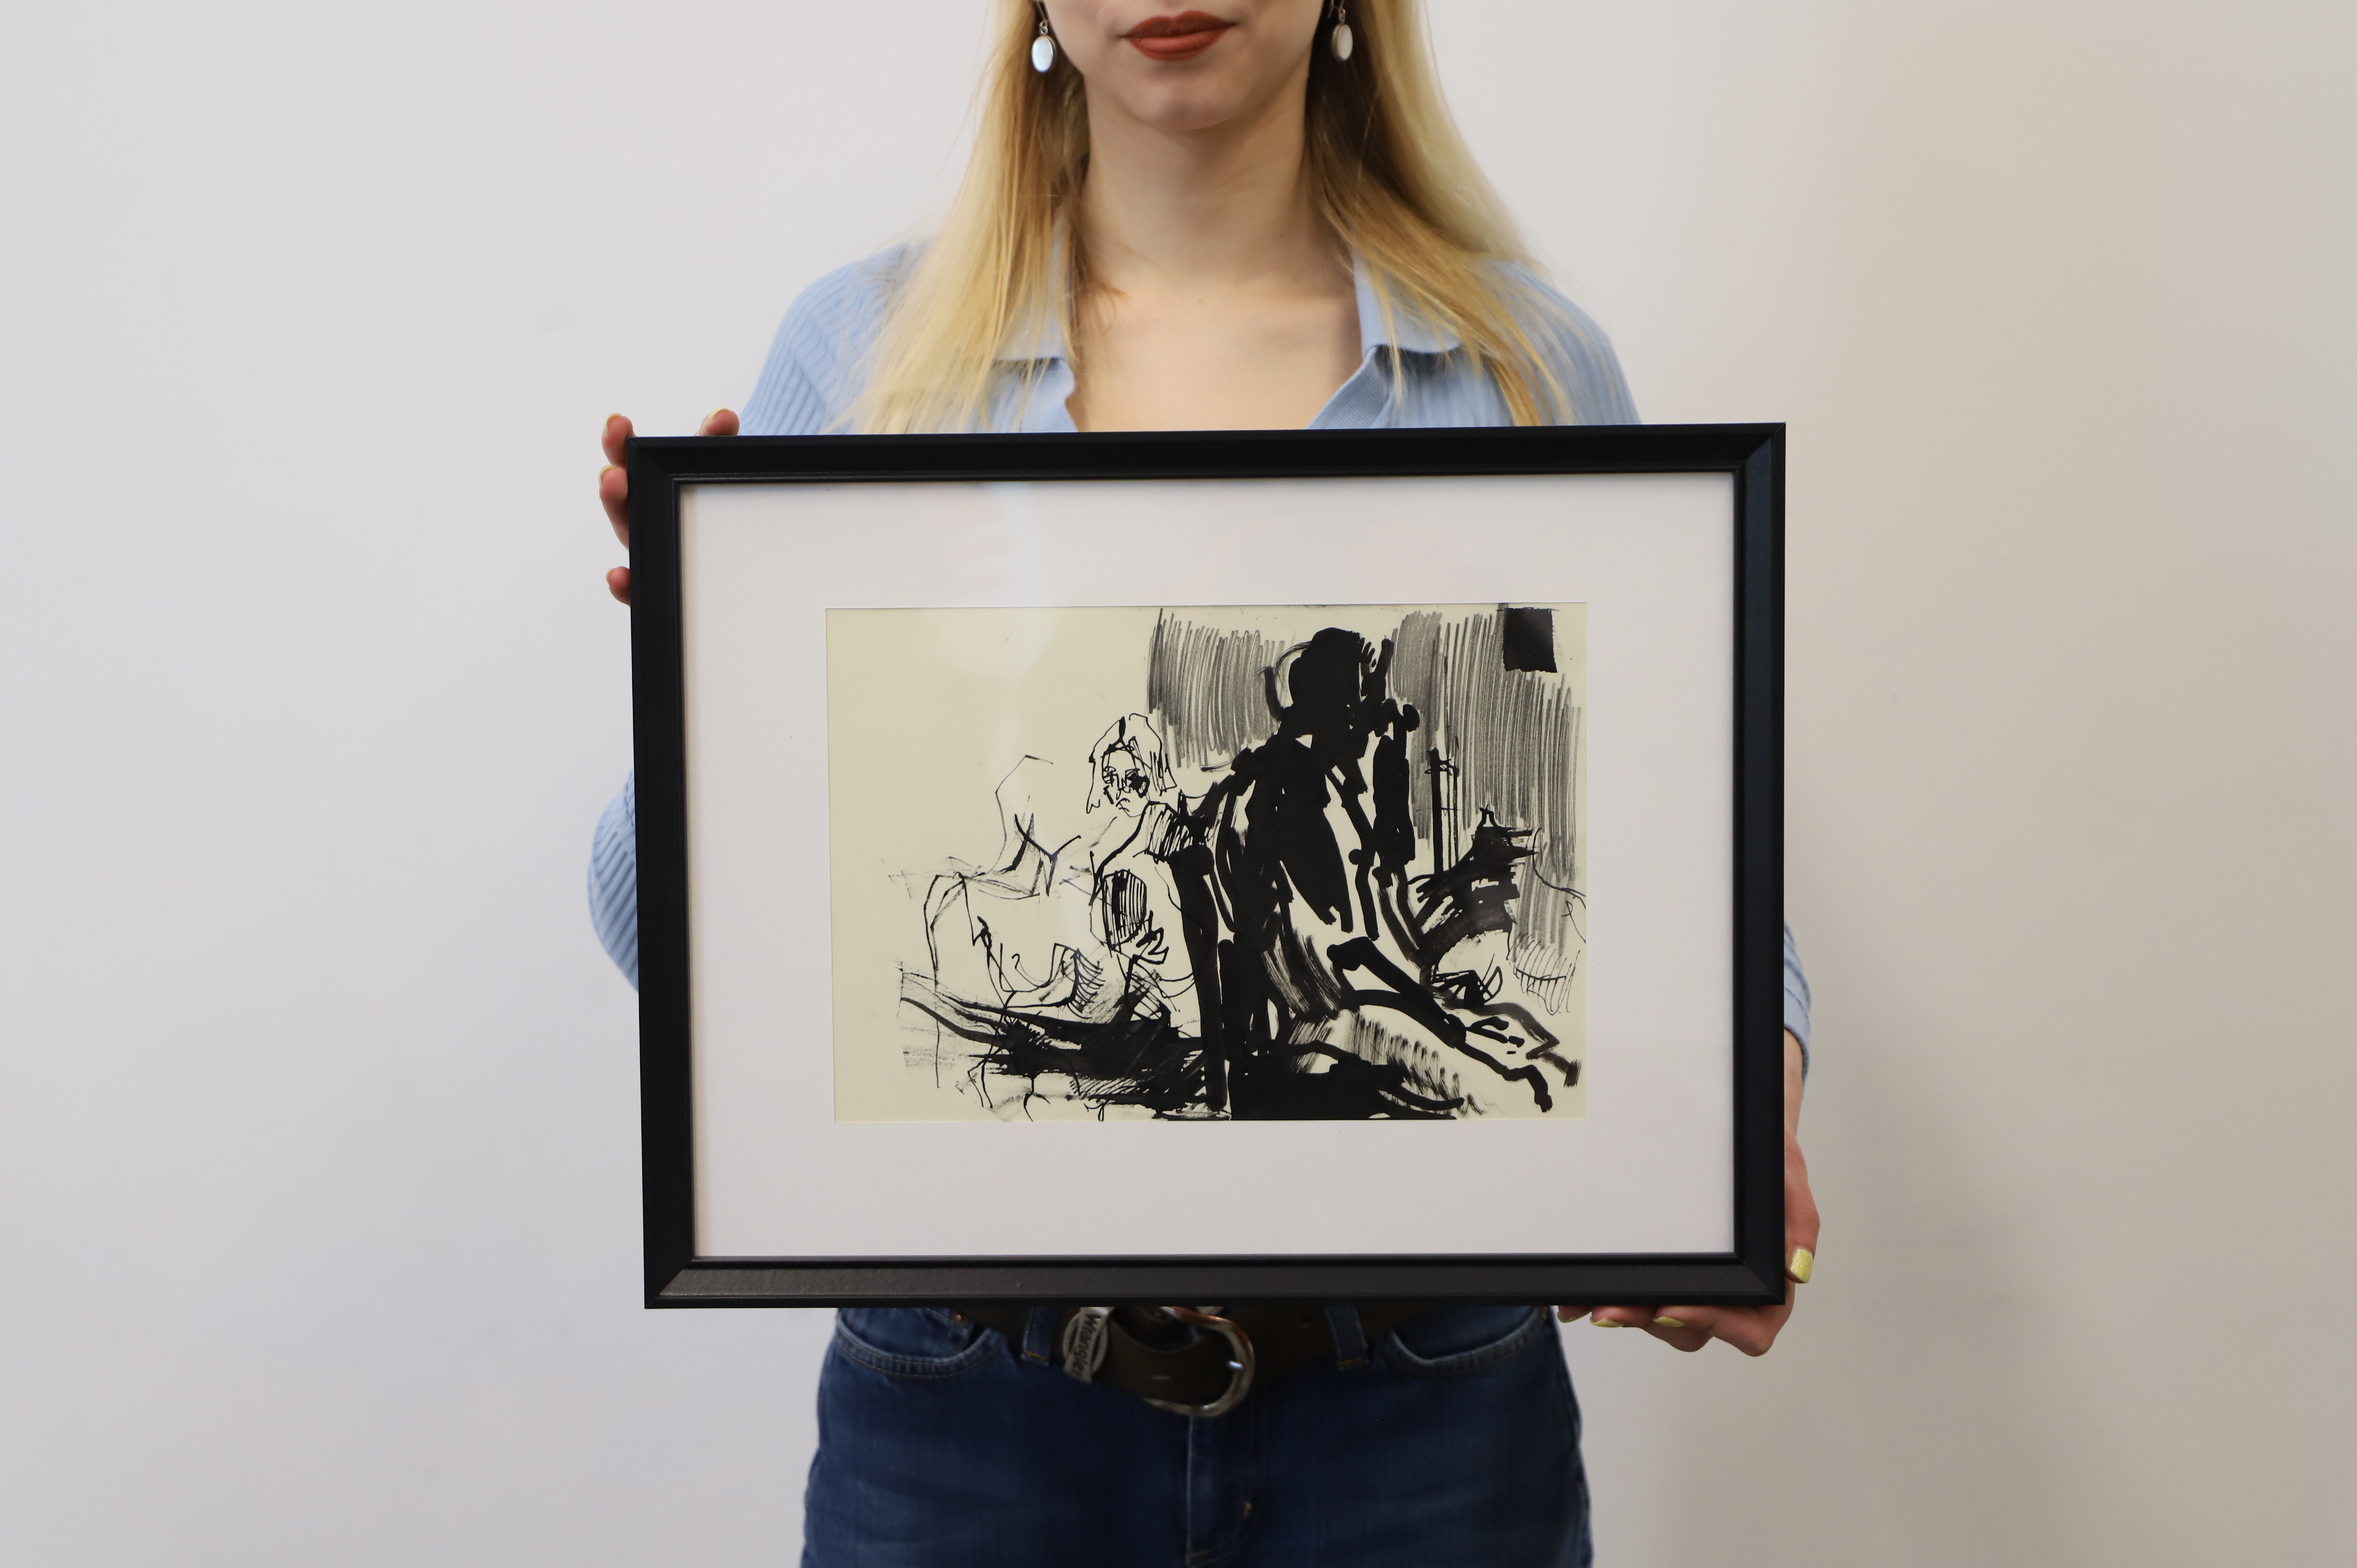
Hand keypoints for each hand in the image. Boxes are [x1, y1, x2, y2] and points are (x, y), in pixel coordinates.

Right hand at [599, 408, 738, 604]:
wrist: (745, 558)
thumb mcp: (718, 473)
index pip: (631, 462)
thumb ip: (717, 445)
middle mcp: (644, 520)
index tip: (618, 421)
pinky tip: (618, 576)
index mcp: (652, 487)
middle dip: (616, 482)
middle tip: (614, 471)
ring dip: (619, 515)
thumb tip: (724, 415)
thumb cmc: (716, 506)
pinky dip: (625, 586)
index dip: (620, 442)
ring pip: (629, 538)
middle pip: (624, 500)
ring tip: (614, 491)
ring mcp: (651, 555)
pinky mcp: (662, 592)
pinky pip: (639, 593)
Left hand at [1559, 1029, 1817, 1354]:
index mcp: (1767, 1287)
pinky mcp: (1660, 1270)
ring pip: (1658, 1320)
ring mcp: (1691, 1285)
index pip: (1749, 1330)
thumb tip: (1797, 1271)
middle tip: (1614, 1309)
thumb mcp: (1787, 1179)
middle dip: (1651, 1322)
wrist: (1734, 1131)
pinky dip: (1606, 1298)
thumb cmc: (1766, 1160)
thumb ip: (1799, 1223)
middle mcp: (1728, 1295)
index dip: (1713, 1325)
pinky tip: (1575, 1300)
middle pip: (1693, 1331)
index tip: (1674, 1307)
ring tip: (1591, 1303)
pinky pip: (1635, 1294)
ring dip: (1626, 1315)